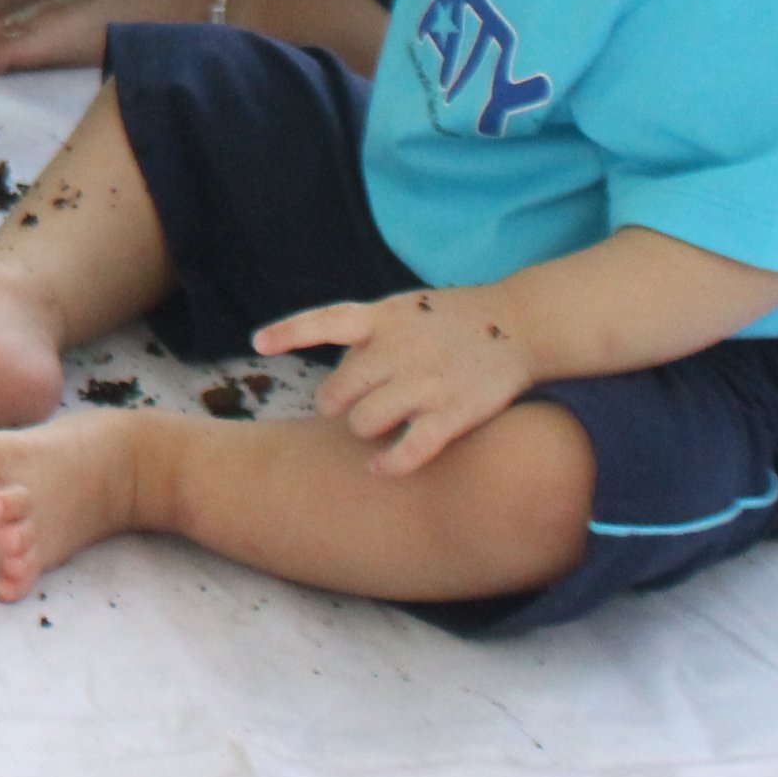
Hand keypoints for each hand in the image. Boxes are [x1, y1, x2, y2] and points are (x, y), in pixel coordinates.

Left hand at [252, 285, 535, 474]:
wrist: (519, 324)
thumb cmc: (448, 320)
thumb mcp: (402, 308)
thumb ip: (365, 333)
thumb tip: (330, 368)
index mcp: (382, 316)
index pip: (324, 320)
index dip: (289, 332)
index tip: (258, 343)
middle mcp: (398, 348)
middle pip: (337, 391)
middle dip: (336, 405)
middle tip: (348, 409)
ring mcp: (425, 381)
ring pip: (364, 423)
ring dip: (363, 431)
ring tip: (373, 428)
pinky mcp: (454, 412)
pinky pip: (410, 449)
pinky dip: (390, 463)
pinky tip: (380, 468)